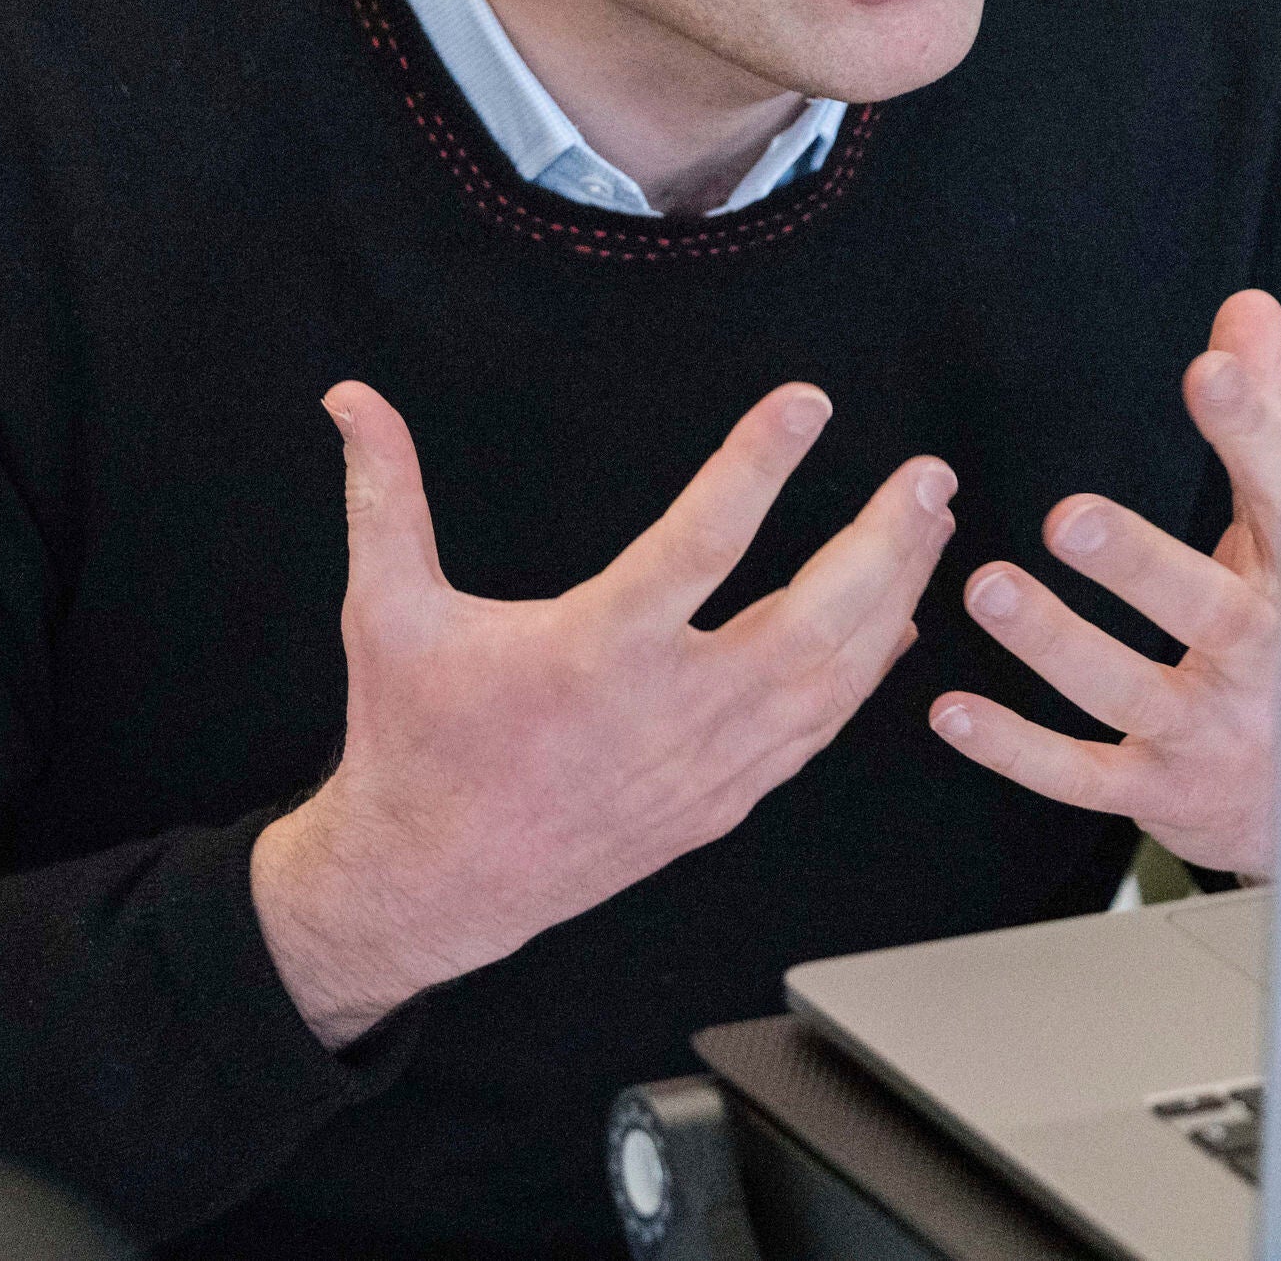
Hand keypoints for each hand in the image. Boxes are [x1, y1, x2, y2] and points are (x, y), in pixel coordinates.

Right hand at [254, 380, 953, 1045]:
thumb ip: (383, 494)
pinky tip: (895, 620)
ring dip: (892, 597)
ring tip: (930, 525)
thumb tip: (350, 398)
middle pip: (811, 620)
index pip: (703, 541)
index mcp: (593, 653)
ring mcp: (705, 764)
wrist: (431, 881)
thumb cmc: (414, 738)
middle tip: (927, 474)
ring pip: (831, 679)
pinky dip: (865, 675)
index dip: (760, 464)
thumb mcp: (386, 610)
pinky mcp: (720, 802)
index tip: (810, 403)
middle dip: (883, 543)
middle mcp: (667, 711)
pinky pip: (816, 733)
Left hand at [929, 290, 1280, 876]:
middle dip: (1142, 565)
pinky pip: (1083, 773)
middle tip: (1069, 517)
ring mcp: (1211, 731)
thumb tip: (1246, 306)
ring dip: (1055, 644)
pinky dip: (1016, 749)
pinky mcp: (1162, 790)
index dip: (1251, 432)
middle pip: (1209, 610)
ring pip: (1129, 692)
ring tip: (986, 587)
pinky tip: (951, 710)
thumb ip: (1262, 416)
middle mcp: (1263, 657)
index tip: (1209, 371)